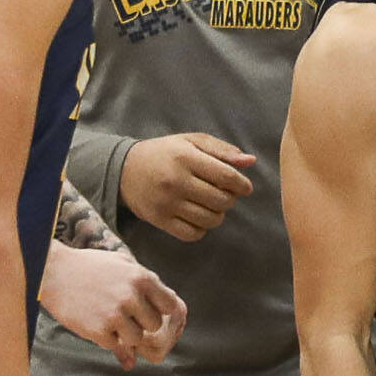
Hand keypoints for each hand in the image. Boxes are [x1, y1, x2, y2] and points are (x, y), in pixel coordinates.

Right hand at [41, 243, 187, 368]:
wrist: (53, 272)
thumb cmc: (90, 267)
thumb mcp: (121, 265)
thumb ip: (145, 284)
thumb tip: (168, 305)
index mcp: (141, 277)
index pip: (169, 304)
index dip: (160, 309)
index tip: (148, 309)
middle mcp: (131, 296)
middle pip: (154, 324)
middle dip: (142, 322)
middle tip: (126, 315)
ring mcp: (115, 315)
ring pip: (137, 338)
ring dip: (126, 334)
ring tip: (110, 319)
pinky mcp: (98, 330)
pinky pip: (114, 345)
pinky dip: (107, 338)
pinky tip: (96, 323)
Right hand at [119, 132, 256, 241]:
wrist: (124, 169)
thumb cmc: (166, 153)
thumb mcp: (191, 142)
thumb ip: (222, 150)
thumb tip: (250, 161)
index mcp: (186, 157)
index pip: (226, 176)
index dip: (242, 184)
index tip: (244, 187)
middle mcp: (176, 181)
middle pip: (221, 200)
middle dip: (229, 199)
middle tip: (223, 194)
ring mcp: (166, 203)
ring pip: (210, 219)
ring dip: (218, 214)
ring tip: (211, 205)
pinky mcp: (159, 220)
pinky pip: (193, 234)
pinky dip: (202, 229)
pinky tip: (198, 217)